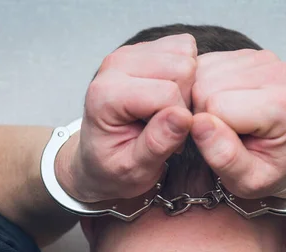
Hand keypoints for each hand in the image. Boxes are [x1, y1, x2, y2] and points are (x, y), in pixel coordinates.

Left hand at [57, 34, 196, 201]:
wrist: (98, 157)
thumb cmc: (113, 167)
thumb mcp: (134, 170)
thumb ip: (157, 144)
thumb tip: (183, 116)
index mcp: (106, 94)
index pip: (168, 93)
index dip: (180, 120)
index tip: (168, 142)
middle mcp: (115, 64)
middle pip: (182, 66)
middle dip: (186, 99)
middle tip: (169, 126)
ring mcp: (130, 52)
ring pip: (186, 52)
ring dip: (187, 86)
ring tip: (168, 113)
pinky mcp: (144, 48)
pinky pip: (184, 47)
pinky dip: (186, 74)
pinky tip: (169, 97)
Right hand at [190, 49, 285, 198]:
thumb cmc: (270, 168)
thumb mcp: (249, 181)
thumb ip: (225, 157)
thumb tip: (199, 124)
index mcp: (283, 105)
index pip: (215, 105)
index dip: (208, 131)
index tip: (226, 145)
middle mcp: (276, 72)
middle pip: (205, 84)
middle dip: (203, 114)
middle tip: (224, 135)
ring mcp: (262, 58)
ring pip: (201, 72)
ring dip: (202, 101)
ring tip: (225, 122)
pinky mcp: (247, 54)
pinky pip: (204, 66)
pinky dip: (205, 88)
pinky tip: (223, 106)